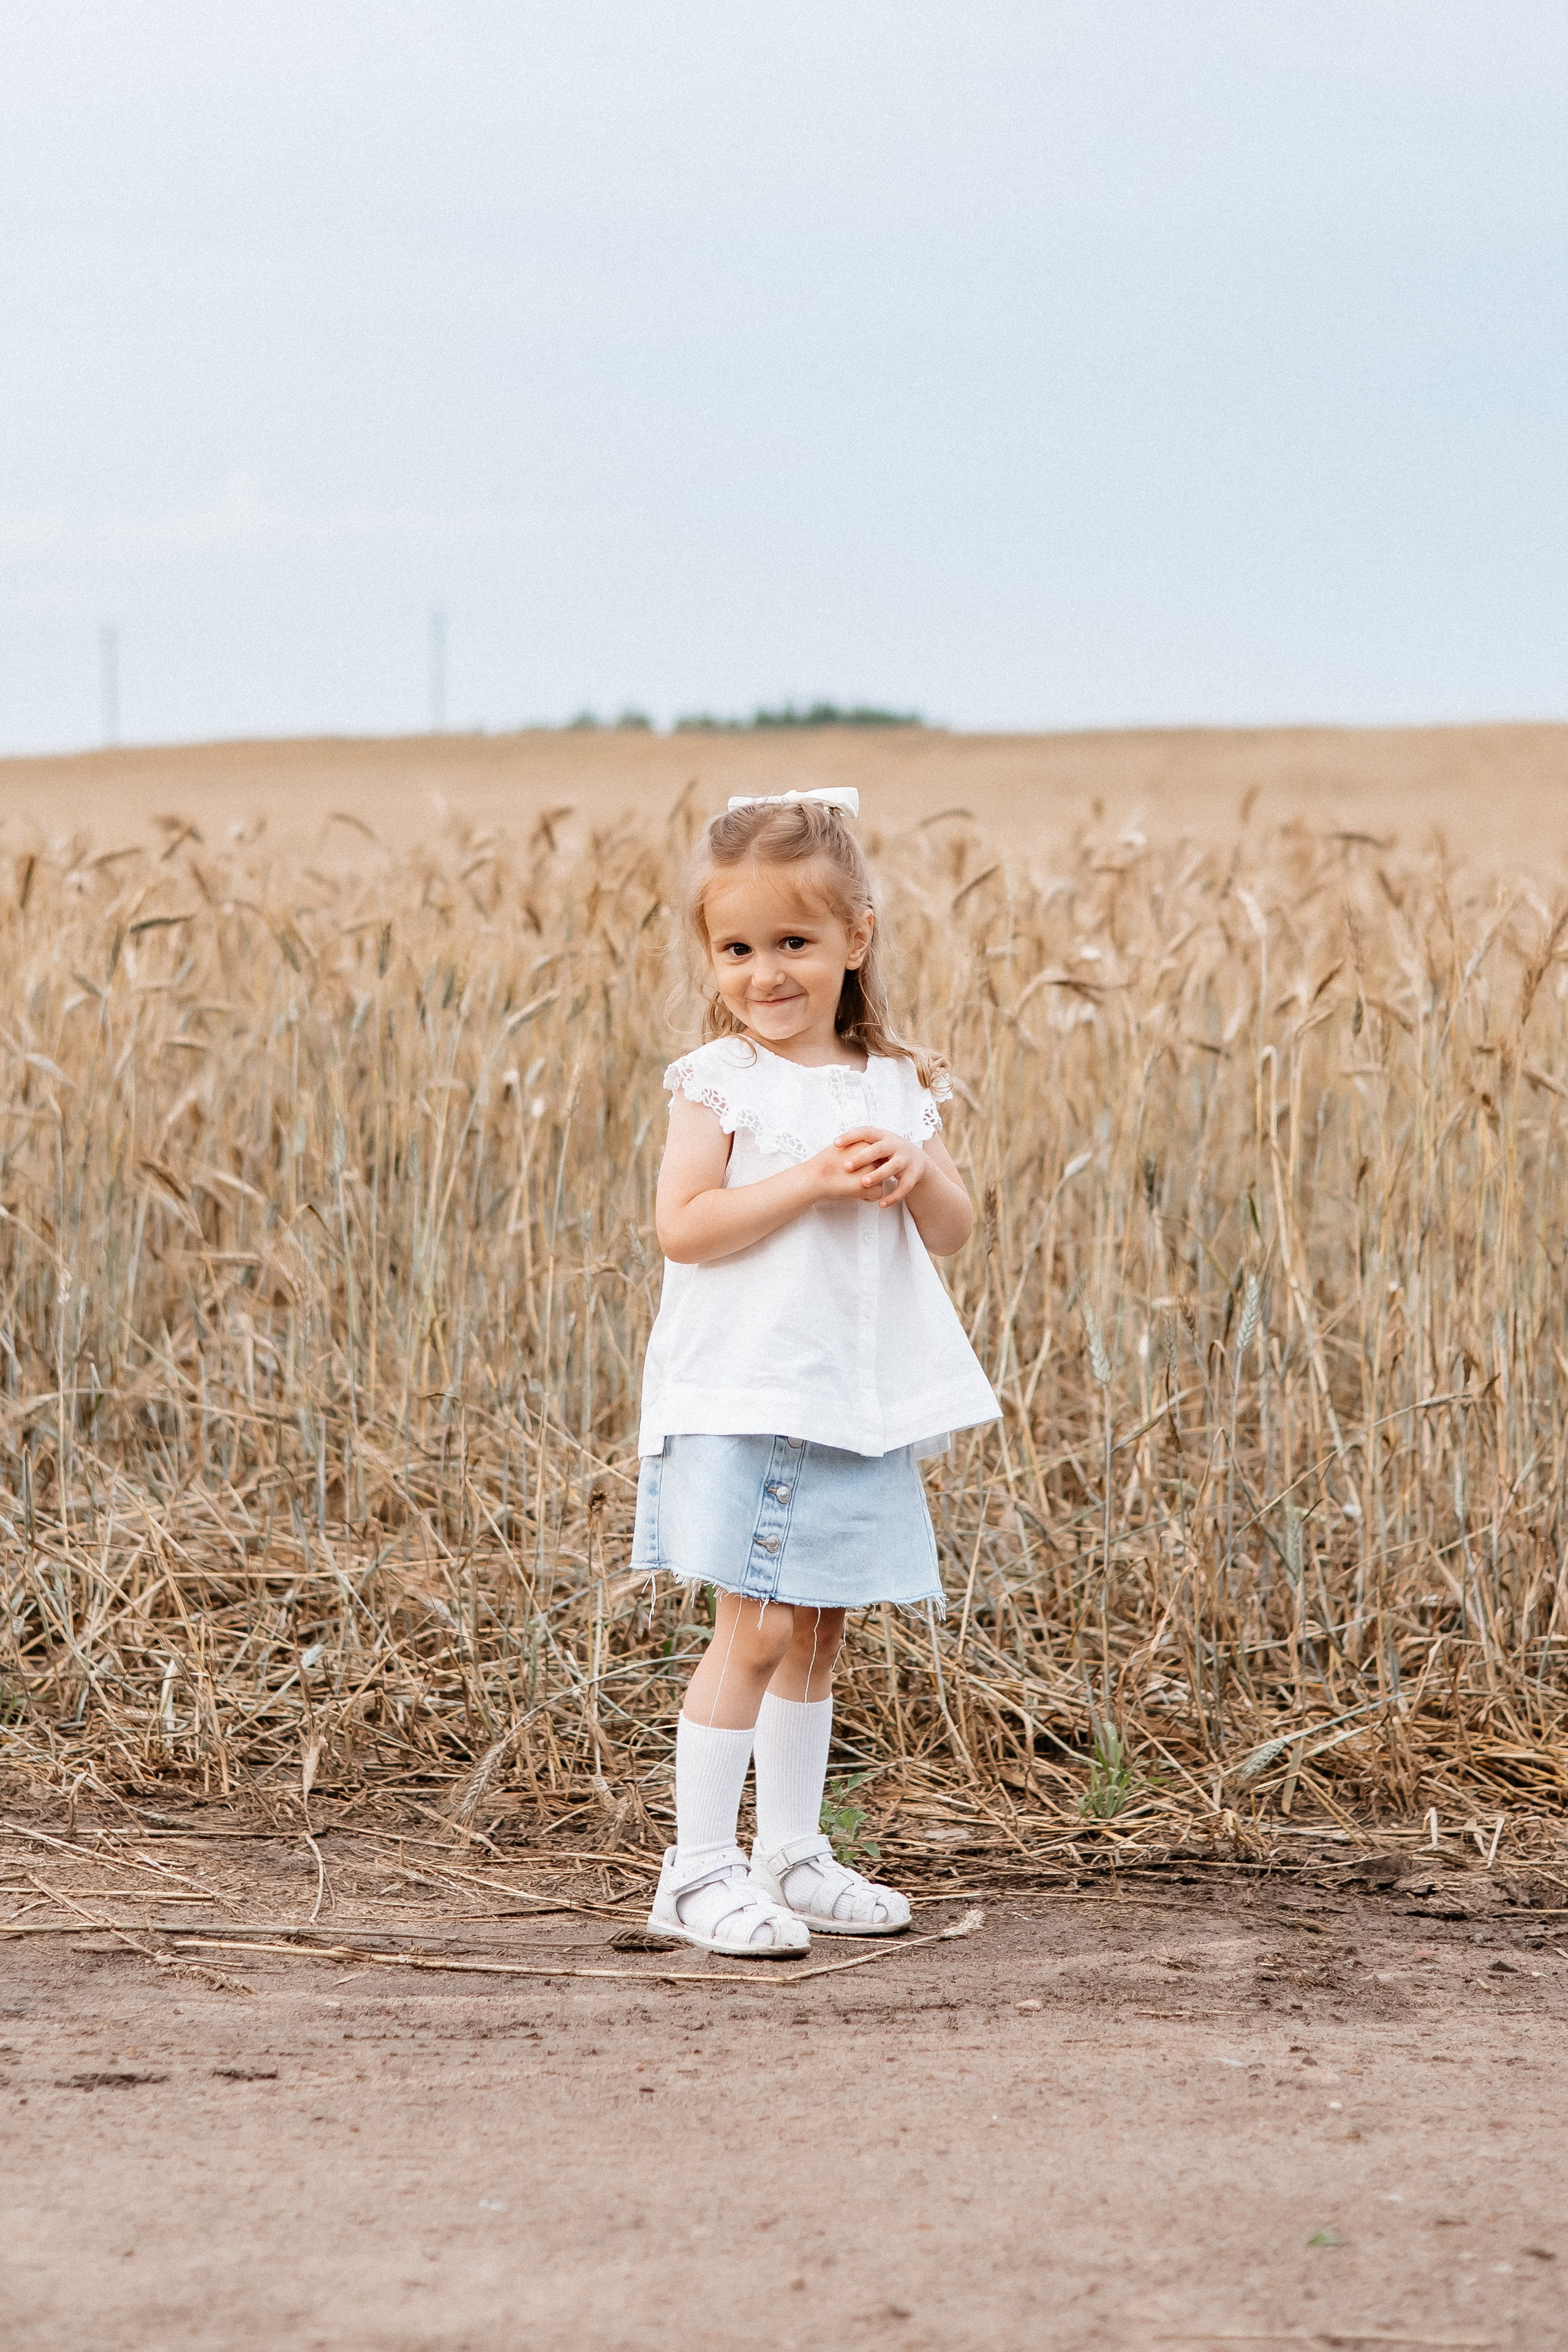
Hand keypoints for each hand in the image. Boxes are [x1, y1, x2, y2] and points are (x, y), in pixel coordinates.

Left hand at [808, 1125, 928, 1208]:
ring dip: (878, 1175)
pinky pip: (904, 1187)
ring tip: (863, 1183)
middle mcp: (896, 1145)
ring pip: (893, 1167)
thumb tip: (833, 1149)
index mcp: (883, 1136)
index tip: (835, 1144)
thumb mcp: (877, 1145)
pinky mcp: (914, 1175)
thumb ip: (862, 1146)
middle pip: (879, 1149)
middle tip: (846, 1166)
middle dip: (862, 1157)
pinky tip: (881, 1204)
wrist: (918, 1161)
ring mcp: (906, 1159)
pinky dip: (893, 1196)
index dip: (851, 1136)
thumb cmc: (888, 1153)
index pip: (866, 1132)